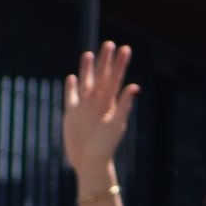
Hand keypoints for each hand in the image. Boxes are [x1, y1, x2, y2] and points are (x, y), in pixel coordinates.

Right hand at [62, 40, 138, 176]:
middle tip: (109, 44)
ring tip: (88, 53)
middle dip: (105, 61)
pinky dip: (71, 88)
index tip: (125, 49)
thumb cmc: (105, 146)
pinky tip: (72, 77)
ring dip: (87, 69)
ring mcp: (84, 107)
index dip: (120, 64)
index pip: (115, 79)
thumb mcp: (116, 125)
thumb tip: (134, 87)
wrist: (89, 162)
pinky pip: (71, 97)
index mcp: (110, 104)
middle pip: (101, 77)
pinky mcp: (71, 114)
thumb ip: (124, 105)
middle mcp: (97, 102)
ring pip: (86, 83)